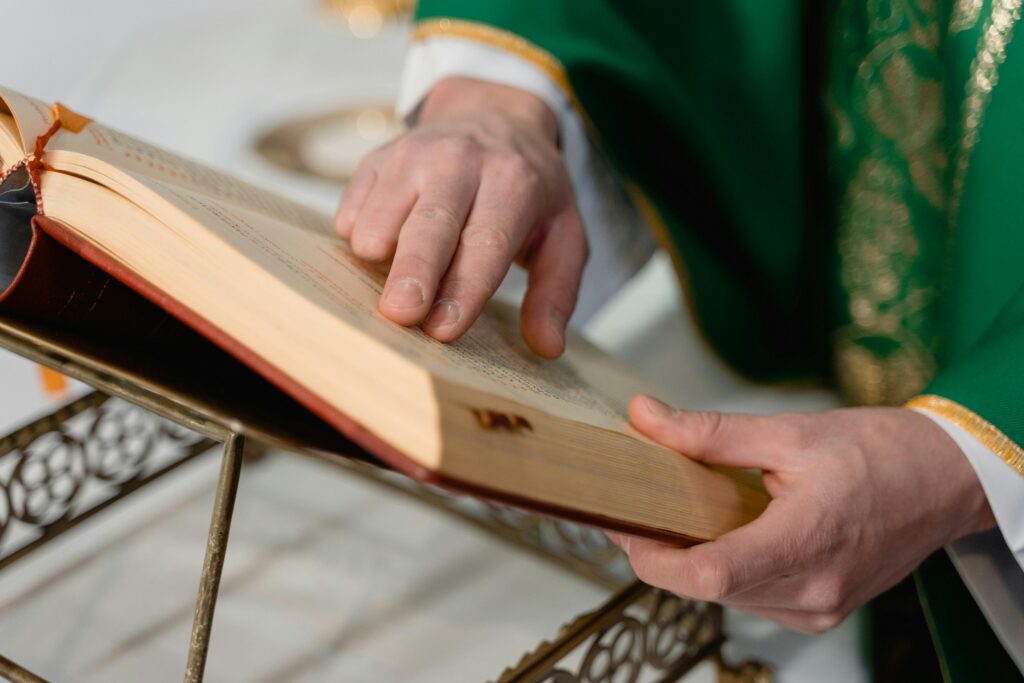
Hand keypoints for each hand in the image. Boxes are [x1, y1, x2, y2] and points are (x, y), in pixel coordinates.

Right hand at [334, 77, 586, 357]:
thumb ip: (557, 293)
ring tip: (399, 284)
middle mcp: (460, 160)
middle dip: (414, 272)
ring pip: (381, 216)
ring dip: (380, 259)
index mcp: (513, 182)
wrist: (493, 115)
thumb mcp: (564, 234)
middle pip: (430, 225)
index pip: (486, 242)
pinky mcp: (375, 160)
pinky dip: (359, 240)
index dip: (464, 287)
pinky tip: (387, 248)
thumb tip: (547, 348)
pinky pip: (351, 210)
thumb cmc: (527, 190)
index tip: (443, 329)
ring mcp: (411, 155)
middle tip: (399, 315)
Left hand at [609, 396, 995, 632]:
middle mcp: (813, 591)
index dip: (653, 555)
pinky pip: (754, 598)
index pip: (708, 574)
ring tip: (681, 512)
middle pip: (707, 588)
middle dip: (664, 551)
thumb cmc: (881, 453)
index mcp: (806, 542)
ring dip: (695, 560)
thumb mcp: (789, 431)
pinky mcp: (823, 610)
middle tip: (640, 504)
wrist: (945, 479)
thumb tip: (645, 418)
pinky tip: (726, 531)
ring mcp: (820, 608)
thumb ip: (709, 433)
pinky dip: (728, 568)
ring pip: (726, 597)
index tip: (623, 523)